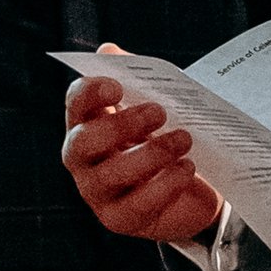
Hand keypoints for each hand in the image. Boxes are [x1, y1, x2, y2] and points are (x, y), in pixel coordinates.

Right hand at [62, 52, 225, 246]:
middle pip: (83, 142)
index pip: (75, 104)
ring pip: (111, 174)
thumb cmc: (166, 138)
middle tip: (160, 112)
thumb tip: (109, 51)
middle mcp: (83, 159)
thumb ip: (137, 79)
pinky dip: (165, 183)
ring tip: (184, 139)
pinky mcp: (120, 219)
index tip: (117, 86)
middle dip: (120, 125)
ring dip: (151, 154)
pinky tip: (187, 168)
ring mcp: (98, 192)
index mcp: (87, 123)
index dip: (90, 93)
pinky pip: (139, 203)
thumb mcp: (159, 106)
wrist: (195, 187)